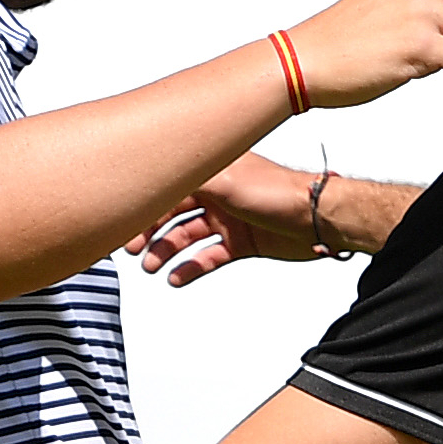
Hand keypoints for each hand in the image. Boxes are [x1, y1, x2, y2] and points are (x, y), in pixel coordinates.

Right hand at [125, 153, 320, 285]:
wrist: (316, 218)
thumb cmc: (279, 192)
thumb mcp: (227, 179)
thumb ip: (190, 177)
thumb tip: (156, 166)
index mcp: (213, 170)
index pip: (169, 185)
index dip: (147, 202)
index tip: (126, 219)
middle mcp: (218, 193)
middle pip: (173, 212)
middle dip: (151, 230)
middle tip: (133, 249)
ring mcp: (229, 219)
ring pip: (188, 236)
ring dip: (167, 251)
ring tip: (152, 267)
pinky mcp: (240, 243)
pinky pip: (208, 256)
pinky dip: (191, 267)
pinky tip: (176, 277)